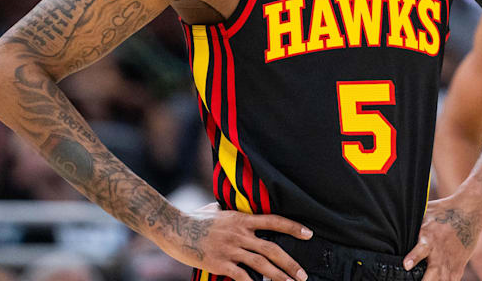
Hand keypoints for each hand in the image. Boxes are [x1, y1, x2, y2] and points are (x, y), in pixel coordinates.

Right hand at [157, 208, 313, 280]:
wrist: (172, 226)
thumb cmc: (192, 217)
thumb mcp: (214, 209)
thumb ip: (225, 211)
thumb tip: (225, 207)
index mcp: (241, 218)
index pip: (273, 221)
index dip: (293, 227)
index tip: (308, 234)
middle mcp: (239, 233)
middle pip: (272, 249)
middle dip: (290, 263)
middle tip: (302, 275)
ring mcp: (230, 248)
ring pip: (261, 264)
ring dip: (278, 276)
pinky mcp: (219, 262)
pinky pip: (242, 276)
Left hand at [402, 196, 481, 280]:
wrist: (469, 213)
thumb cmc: (442, 212)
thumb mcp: (424, 213)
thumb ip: (411, 224)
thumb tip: (391, 223)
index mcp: (430, 238)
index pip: (421, 250)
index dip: (414, 258)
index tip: (406, 265)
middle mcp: (440, 253)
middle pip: (433, 274)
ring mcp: (450, 262)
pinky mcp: (458, 267)